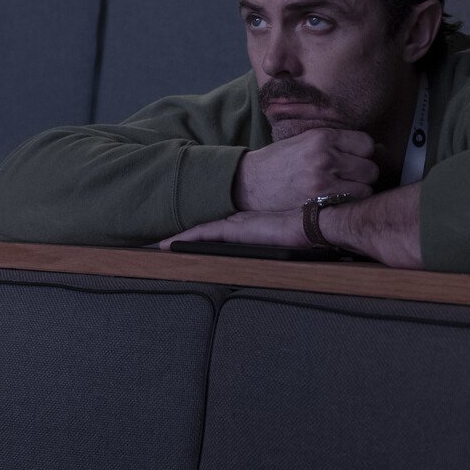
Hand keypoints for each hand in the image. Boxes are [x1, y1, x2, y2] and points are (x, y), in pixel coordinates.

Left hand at [161, 209, 308, 249]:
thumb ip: (277, 240)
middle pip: (204, 228)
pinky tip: (167, 244)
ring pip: (199, 231)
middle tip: (160, 239)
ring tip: (157, 243)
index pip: (216, 227)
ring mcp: (235, 224)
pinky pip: (201, 234)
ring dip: (180, 237)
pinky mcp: (234, 229)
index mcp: (248, 223)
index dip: (198, 230)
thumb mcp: (286, 237)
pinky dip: (183, 238)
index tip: (180, 236)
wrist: (312, 222)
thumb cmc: (306, 230)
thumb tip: (278, 249)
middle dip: (184, 233)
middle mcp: (238, 221)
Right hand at [232, 128, 378, 211]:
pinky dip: (349, 203)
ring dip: (359, 190)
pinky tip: (336, 201)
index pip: (366, 143)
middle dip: (364, 174)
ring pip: (366, 186)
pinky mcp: (319, 199)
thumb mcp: (305, 141)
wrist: (250, 182)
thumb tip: (377, 149)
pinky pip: (353, 201)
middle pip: (370, 167)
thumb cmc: (279, 162)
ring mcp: (323, 178)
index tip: (355, 161)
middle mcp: (325, 155)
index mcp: (322, 136)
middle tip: (350, 179)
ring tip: (343, 191)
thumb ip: (335, 143)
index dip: (364, 154)